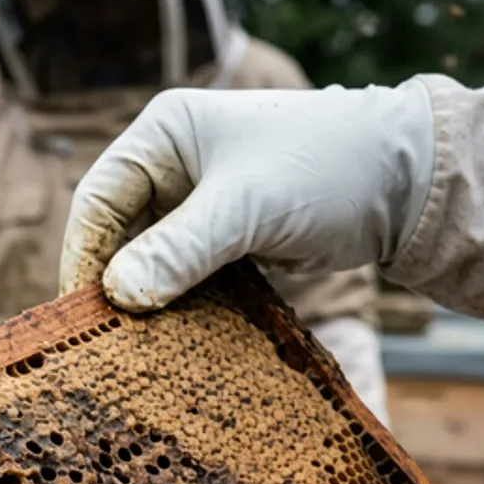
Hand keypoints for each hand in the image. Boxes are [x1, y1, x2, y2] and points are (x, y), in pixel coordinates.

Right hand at [59, 80, 435, 310]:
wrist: (403, 183)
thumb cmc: (324, 171)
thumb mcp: (245, 210)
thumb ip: (180, 251)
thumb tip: (118, 296)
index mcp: (165, 136)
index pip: (98, 200)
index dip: (83, 256)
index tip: (81, 312)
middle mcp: (172, 166)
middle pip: (117, 234)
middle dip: (112, 284)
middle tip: (103, 340)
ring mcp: (196, 204)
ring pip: (148, 261)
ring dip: (144, 301)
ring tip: (134, 347)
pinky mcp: (222, 239)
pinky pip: (181, 277)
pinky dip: (175, 306)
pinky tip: (172, 338)